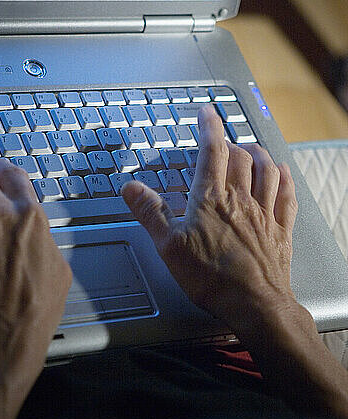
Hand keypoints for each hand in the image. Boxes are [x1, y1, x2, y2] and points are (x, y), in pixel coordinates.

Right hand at [122, 105, 298, 329]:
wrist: (255, 305)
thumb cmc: (212, 278)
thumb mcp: (169, 246)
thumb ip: (150, 213)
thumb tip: (131, 188)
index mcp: (212, 199)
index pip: (211, 151)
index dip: (209, 127)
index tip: (206, 113)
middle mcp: (241, 199)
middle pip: (240, 157)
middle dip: (230, 141)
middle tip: (221, 138)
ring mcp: (264, 213)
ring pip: (267, 170)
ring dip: (258, 154)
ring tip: (251, 147)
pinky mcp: (280, 230)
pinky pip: (287, 195)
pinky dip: (284, 178)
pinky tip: (282, 172)